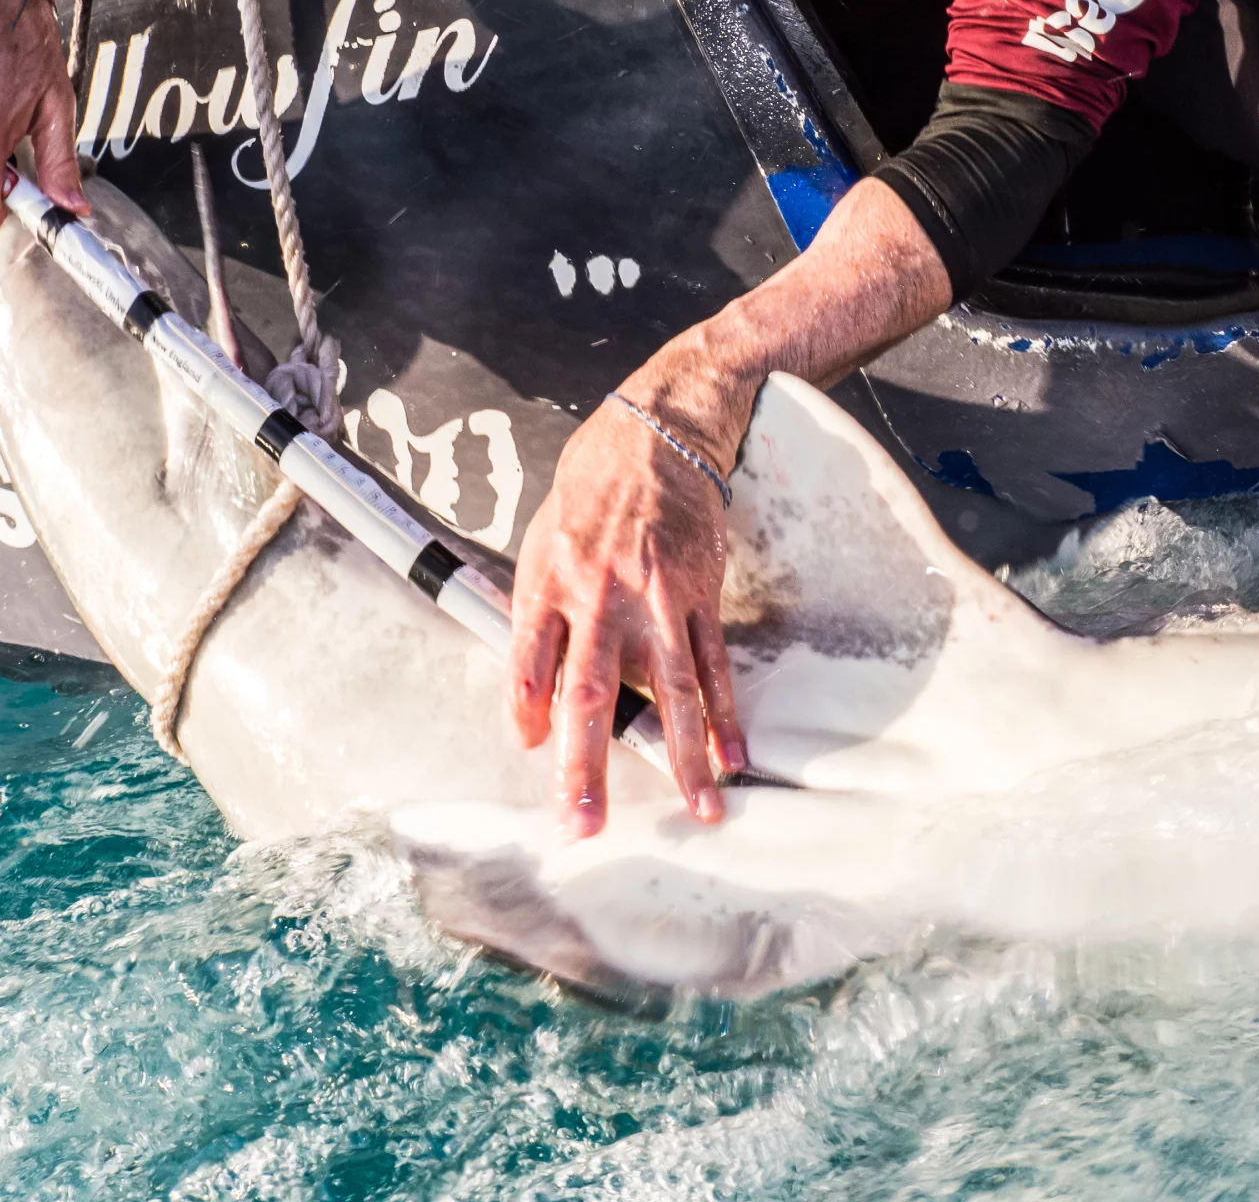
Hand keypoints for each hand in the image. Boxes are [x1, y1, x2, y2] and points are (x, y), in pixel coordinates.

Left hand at [510, 391, 743, 835]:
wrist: (657, 435)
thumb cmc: (590, 495)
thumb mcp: (540, 543)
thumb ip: (535, 617)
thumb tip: (530, 697)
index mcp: (549, 583)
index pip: (528, 662)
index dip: (526, 710)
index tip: (530, 749)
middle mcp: (601, 596)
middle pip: (591, 693)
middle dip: (586, 766)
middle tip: (585, 823)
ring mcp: (656, 598)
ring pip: (670, 689)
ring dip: (682, 756)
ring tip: (697, 809)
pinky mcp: (700, 594)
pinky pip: (714, 662)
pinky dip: (724, 712)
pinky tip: (732, 755)